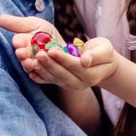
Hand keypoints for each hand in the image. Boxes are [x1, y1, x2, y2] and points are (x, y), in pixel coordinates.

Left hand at [0, 14, 117, 88]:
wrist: (102, 64)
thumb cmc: (103, 53)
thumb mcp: (105, 50)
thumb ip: (96, 55)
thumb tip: (85, 60)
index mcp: (90, 75)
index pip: (74, 66)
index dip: (62, 59)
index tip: (51, 50)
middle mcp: (79, 83)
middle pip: (61, 74)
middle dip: (49, 65)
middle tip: (38, 54)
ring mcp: (69, 85)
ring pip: (53, 79)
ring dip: (42, 70)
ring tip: (31, 61)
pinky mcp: (61, 83)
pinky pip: (49, 82)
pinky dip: (39, 78)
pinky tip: (30, 72)